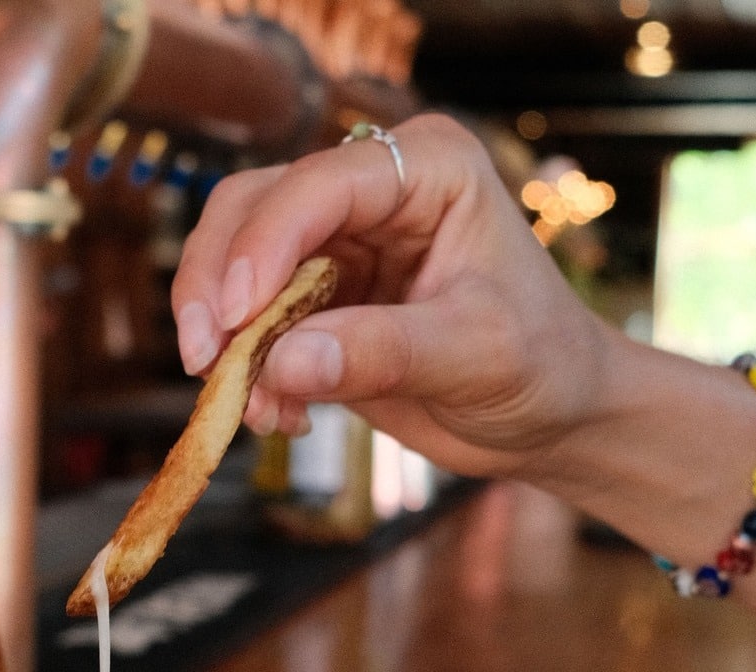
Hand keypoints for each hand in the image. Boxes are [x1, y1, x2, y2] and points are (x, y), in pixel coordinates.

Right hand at [171, 113, 614, 481]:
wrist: (549, 417)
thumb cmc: (540, 366)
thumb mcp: (474, 356)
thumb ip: (379, 353)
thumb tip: (278, 365)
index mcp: (425, 170)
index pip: (316, 186)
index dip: (261, 247)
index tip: (231, 320)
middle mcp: (371, 194)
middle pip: (250, 211)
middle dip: (216, 287)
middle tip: (206, 361)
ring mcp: (336, 248)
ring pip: (234, 266)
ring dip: (225, 338)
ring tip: (251, 406)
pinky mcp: (316, 305)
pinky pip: (252, 328)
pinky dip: (248, 374)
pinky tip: (280, 417)